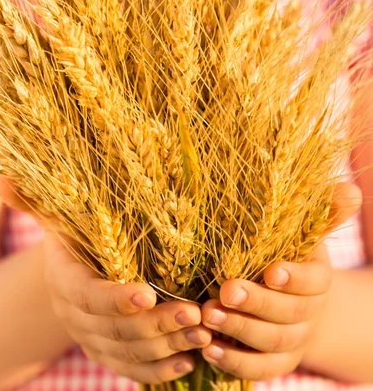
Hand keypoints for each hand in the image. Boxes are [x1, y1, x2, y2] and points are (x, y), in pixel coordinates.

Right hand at [0, 175, 211, 383]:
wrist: (74, 269)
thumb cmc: (76, 234)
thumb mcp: (60, 215)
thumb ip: (37, 201)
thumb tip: (3, 178)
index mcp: (65, 280)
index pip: (88, 296)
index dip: (114, 298)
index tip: (147, 293)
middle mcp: (75, 316)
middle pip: (115, 329)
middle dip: (156, 323)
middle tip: (193, 313)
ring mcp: (92, 339)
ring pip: (129, 351)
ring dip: (167, 345)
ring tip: (202, 333)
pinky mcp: (109, 353)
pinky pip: (132, 370)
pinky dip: (159, 372)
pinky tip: (188, 361)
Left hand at [201, 182, 361, 381]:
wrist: (295, 300)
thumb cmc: (292, 254)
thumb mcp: (306, 232)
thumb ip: (324, 212)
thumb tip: (349, 188)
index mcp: (317, 279)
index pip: (313, 282)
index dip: (295, 279)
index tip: (271, 271)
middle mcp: (308, 313)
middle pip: (288, 315)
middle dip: (256, 304)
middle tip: (225, 291)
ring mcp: (293, 340)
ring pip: (271, 342)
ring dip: (239, 330)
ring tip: (208, 315)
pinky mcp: (274, 360)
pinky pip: (259, 368)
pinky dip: (235, 362)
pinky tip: (209, 348)